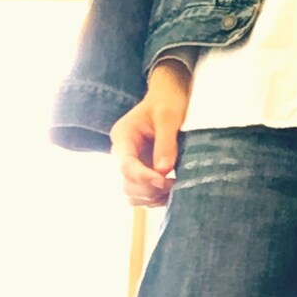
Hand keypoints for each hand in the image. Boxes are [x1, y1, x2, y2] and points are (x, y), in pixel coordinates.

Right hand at [110, 60, 190, 206]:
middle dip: (149, 189)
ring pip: (133, 194)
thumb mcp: (169, 116)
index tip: (164, 180)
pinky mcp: (143, 173)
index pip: (126, 164)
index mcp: (123, 136)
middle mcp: (123, 153)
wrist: (169, 97)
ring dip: (152, 198)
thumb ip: (165, 143)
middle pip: (127, 184)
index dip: (143, 177)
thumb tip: (163, 171)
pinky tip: (171, 191)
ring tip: (173, 189)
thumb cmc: (167, 101)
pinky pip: (143, 195)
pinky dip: (155, 199)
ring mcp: (132, 165)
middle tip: (173, 184)